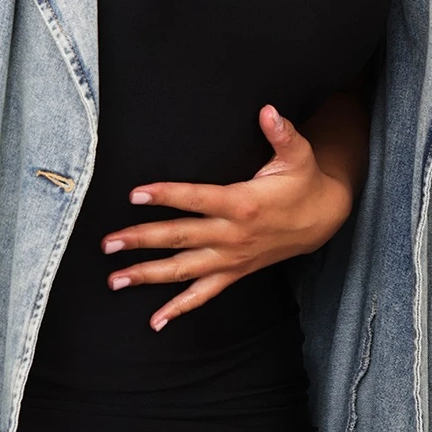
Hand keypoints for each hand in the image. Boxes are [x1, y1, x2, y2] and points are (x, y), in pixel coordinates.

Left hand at [101, 104, 353, 331]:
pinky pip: (204, 295)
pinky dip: (180, 309)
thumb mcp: (298, 154)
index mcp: (243, 203)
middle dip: (142, 240)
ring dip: (148, 275)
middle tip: (108, 243)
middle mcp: (233, 235)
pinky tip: (155, 321)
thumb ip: (282, 132)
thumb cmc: (303, 181)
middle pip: (181, 238)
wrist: (323, 220)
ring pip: (184, 270)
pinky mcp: (234, 273)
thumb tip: (268, 110)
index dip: (166, 195)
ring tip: (115, 279)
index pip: (197, 199)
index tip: (135, 194)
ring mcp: (232, 258)